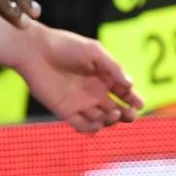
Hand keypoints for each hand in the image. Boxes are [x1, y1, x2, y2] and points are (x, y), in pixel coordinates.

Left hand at [16, 26, 142, 132]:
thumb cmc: (65, 46)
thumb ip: (112, 67)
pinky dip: (92, 129)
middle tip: (129, 114)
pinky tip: (97, 125)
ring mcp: (81, 103)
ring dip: (111, 121)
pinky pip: (82, 126)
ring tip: (112, 113)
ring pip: (102, 120)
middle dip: (126, 114)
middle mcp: (94, 91)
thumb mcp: (94, 52)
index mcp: (104, 76)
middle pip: (116, 109)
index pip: (124, 92)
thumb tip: (130, 84)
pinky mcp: (66, 111)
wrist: (35, 51)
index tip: (140, 104)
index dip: (134, 100)